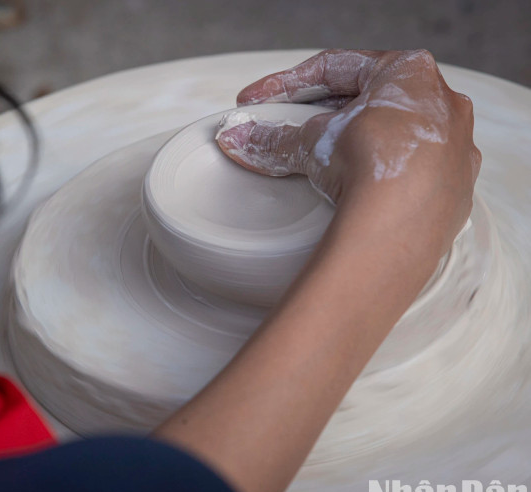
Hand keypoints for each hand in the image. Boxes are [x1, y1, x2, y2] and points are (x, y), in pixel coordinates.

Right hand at [216, 49, 479, 260]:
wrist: (404, 223)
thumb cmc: (369, 163)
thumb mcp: (312, 143)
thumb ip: (275, 138)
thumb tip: (238, 139)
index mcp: (409, 71)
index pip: (336, 68)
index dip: (287, 84)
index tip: (256, 100)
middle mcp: (443, 103)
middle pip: (367, 101)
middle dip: (322, 116)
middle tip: (286, 131)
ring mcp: (454, 148)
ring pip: (394, 138)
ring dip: (356, 147)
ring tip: (320, 167)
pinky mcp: (453, 190)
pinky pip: (411, 175)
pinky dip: (381, 179)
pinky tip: (359, 193)